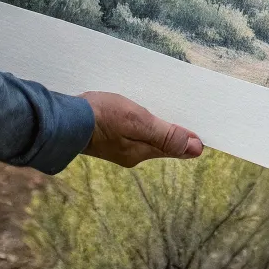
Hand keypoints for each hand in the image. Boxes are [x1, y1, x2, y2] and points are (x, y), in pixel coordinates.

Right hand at [80, 91, 202, 167]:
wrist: (64, 120)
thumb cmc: (102, 117)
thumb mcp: (138, 121)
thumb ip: (165, 134)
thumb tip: (196, 148)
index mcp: (142, 152)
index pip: (175, 149)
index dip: (190, 141)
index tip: (205, 131)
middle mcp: (132, 154)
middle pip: (162, 144)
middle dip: (176, 133)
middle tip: (191, 118)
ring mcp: (119, 146)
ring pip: (148, 138)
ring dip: (160, 127)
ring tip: (171, 114)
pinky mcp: (108, 136)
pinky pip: (134, 131)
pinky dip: (144, 123)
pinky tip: (143, 113)